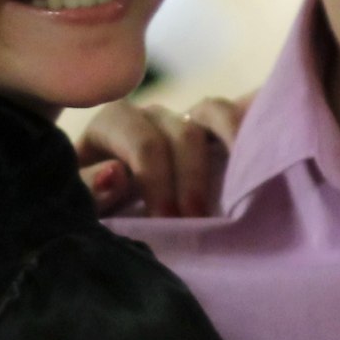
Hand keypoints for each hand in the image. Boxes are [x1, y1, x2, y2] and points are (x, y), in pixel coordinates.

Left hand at [77, 96, 252, 217]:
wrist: (108, 206)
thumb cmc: (92, 205)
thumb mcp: (80, 202)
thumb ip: (89, 189)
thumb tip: (117, 173)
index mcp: (114, 125)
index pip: (142, 142)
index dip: (157, 181)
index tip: (168, 221)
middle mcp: (151, 115)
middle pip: (181, 133)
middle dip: (191, 181)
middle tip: (198, 223)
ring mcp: (185, 118)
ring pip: (213, 116)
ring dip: (227, 157)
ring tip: (234, 199)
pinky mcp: (214, 130)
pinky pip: (235, 115)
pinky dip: (247, 132)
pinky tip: (259, 161)